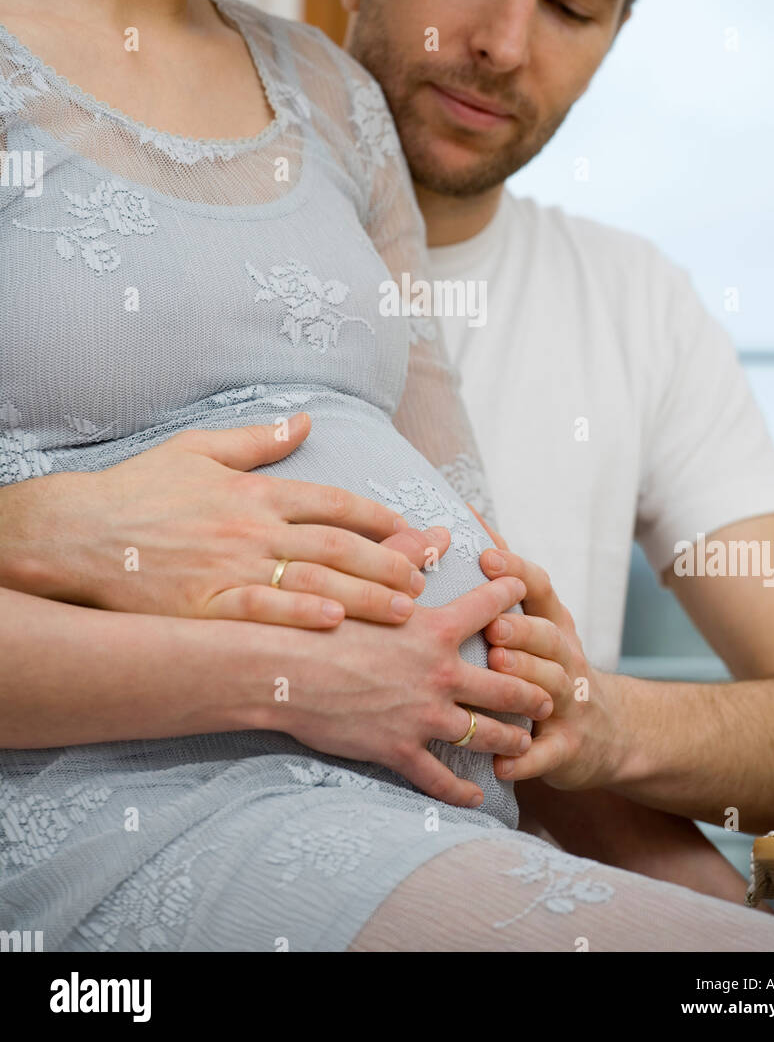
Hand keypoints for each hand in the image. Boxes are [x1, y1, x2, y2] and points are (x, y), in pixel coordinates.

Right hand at [2, 415, 431, 628]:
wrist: (78, 532)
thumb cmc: (137, 489)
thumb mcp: (197, 449)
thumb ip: (257, 439)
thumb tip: (305, 420)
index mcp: (254, 491)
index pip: (332, 501)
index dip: (378, 516)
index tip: (410, 528)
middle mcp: (251, 529)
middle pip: (337, 545)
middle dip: (388, 561)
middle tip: (426, 575)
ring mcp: (230, 569)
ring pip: (313, 580)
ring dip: (365, 594)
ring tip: (404, 607)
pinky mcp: (205, 606)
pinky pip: (263, 613)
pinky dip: (301, 615)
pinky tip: (336, 622)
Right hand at [255, 574, 555, 807]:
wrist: (282, 672)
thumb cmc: (316, 619)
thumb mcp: (364, 578)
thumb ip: (407, 553)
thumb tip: (438, 529)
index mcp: (435, 629)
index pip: (489, 608)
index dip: (512, 598)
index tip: (525, 595)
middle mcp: (441, 674)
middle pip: (504, 686)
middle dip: (531, 691)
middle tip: (549, 697)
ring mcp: (423, 716)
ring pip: (484, 734)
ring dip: (509, 739)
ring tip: (523, 742)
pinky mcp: (400, 750)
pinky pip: (441, 778)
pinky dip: (462, 791)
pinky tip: (477, 797)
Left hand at [479, 546, 626, 790]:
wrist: (614, 734)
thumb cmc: (556, 669)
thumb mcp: (545, 626)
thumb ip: (512, 586)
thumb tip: (476, 530)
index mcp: (556, 628)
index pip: (542, 591)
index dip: (516, 572)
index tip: (485, 556)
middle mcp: (567, 661)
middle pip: (548, 638)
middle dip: (521, 629)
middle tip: (491, 625)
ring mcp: (571, 705)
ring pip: (550, 688)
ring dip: (524, 679)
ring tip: (496, 671)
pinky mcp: (567, 749)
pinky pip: (546, 755)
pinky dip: (525, 761)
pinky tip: (500, 764)